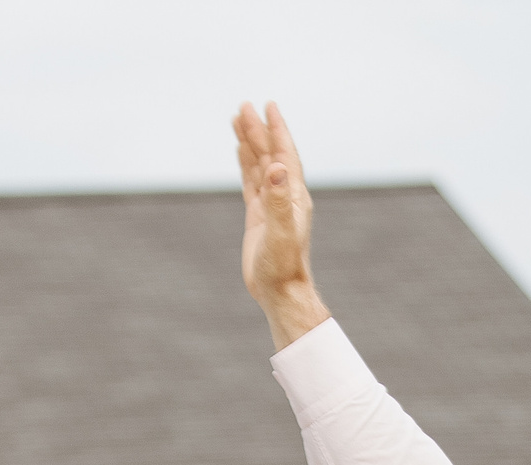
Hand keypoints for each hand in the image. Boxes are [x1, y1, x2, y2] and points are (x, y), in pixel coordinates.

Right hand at [232, 101, 331, 348]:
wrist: (280, 292)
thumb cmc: (283, 266)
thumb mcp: (280, 232)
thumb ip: (278, 200)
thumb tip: (276, 168)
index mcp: (293, 196)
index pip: (284, 154)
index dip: (277, 130)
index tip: (268, 106)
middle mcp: (284, 196)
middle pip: (269, 154)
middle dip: (258, 130)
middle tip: (244, 106)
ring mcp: (271, 205)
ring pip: (259, 165)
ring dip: (250, 142)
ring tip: (237, 119)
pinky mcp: (259, 216)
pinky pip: (251, 182)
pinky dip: (245, 163)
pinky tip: (240, 151)